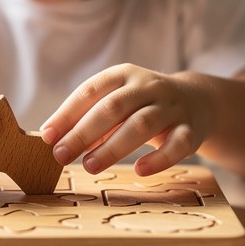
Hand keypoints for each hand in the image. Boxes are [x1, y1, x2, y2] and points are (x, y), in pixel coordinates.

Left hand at [40, 64, 211, 175]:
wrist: (197, 100)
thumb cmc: (142, 105)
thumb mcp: (117, 103)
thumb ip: (89, 119)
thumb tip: (54, 141)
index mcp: (124, 74)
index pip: (90, 90)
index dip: (67, 113)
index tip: (47, 136)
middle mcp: (148, 86)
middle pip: (113, 107)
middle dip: (84, 132)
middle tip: (61, 155)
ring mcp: (172, 107)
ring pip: (142, 124)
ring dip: (113, 147)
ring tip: (90, 166)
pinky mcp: (191, 130)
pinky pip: (177, 145)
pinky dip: (158, 159)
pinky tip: (139, 170)